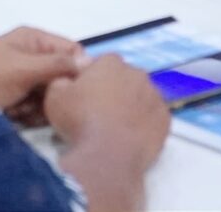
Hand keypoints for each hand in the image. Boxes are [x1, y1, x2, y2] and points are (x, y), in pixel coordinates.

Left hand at [0, 27, 85, 116]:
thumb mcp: (24, 68)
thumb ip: (57, 64)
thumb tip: (91, 62)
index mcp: (34, 39)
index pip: (73, 51)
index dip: (78, 70)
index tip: (77, 89)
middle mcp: (32, 55)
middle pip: (63, 77)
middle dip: (53, 93)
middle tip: (37, 101)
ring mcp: (23, 77)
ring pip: (51, 96)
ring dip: (39, 107)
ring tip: (19, 108)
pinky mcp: (16, 97)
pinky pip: (36, 107)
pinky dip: (27, 114)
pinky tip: (13, 115)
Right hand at [44, 56, 169, 192]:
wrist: (106, 158)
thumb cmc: (80, 122)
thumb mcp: (55, 95)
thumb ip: (62, 79)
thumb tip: (68, 79)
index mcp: (111, 62)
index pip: (102, 63)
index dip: (92, 79)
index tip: (84, 96)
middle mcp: (137, 74)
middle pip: (124, 78)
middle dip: (114, 91)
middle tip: (99, 113)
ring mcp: (155, 97)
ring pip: (141, 97)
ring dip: (131, 106)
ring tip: (115, 127)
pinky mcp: (165, 120)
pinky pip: (154, 117)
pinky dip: (145, 124)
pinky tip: (130, 136)